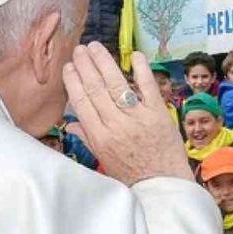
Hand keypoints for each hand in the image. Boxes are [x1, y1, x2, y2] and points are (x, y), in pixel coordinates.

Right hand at [63, 47, 192, 185]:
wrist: (163, 186)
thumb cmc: (133, 175)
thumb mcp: (104, 160)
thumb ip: (88, 138)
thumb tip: (70, 123)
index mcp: (100, 138)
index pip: (82, 103)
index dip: (73, 82)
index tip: (69, 67)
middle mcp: (117, 125)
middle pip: (96, 89)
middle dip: (85, 66)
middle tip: (79, 49)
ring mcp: (138, 118)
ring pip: (116, 84)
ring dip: (104, 62)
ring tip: (96, 47)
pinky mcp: (159, 114)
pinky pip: (148, 87)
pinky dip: (141, 69)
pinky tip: (134, 55)